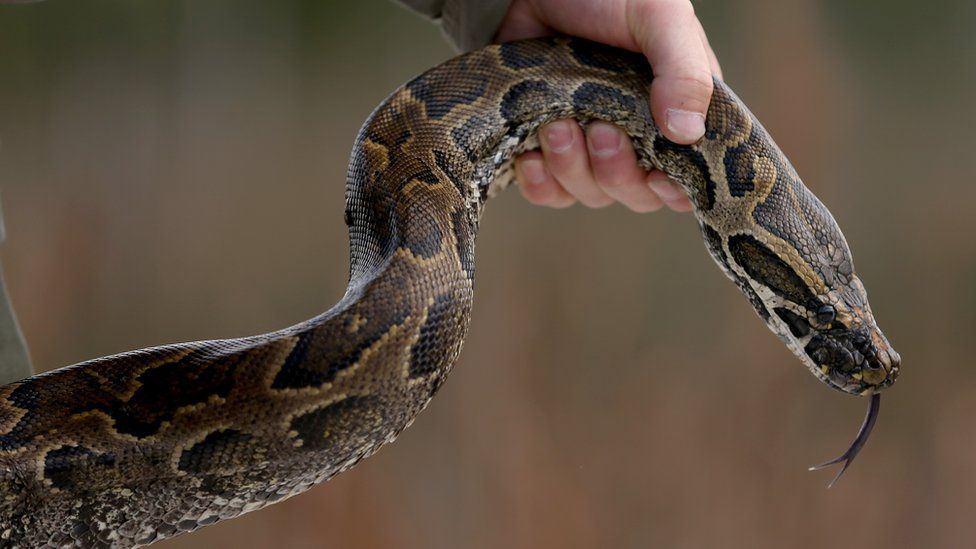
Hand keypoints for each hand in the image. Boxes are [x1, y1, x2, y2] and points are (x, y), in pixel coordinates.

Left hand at [495, 0, 721, 212]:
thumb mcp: (658, 18)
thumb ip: (682, 70)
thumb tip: (687, 133)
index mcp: (675, 109)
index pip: (687, 177)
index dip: (672, 190)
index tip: (657, 178)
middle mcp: (637, 135)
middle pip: (634, 194)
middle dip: (615, 171)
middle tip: (599, 129)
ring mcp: (588, 144)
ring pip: (589, 193)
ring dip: (571, 168)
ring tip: (556, 124)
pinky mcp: (546, 146)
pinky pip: (548, 191)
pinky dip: (540, 182)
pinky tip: (530, 155)